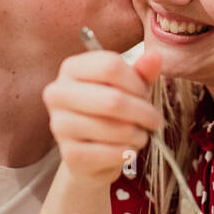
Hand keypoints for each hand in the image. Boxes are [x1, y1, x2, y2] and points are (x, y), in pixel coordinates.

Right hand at [42, 49, 162, 182]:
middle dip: (143, 112)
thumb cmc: (112, 114)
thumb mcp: (128, 87)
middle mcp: (58, 94)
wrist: (91, 156)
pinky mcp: (70, 155)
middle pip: (113, 100)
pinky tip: (127, 148)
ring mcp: (59, 126)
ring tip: (140, 134)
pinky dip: (129, 151)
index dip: (137, 82)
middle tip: (154, 120)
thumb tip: (155, 57)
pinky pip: (112, 152)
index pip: (110, 66)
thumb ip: (142, 72)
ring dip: (138, 134)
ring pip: (116, 129)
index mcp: (71, 69)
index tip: (145, 94)